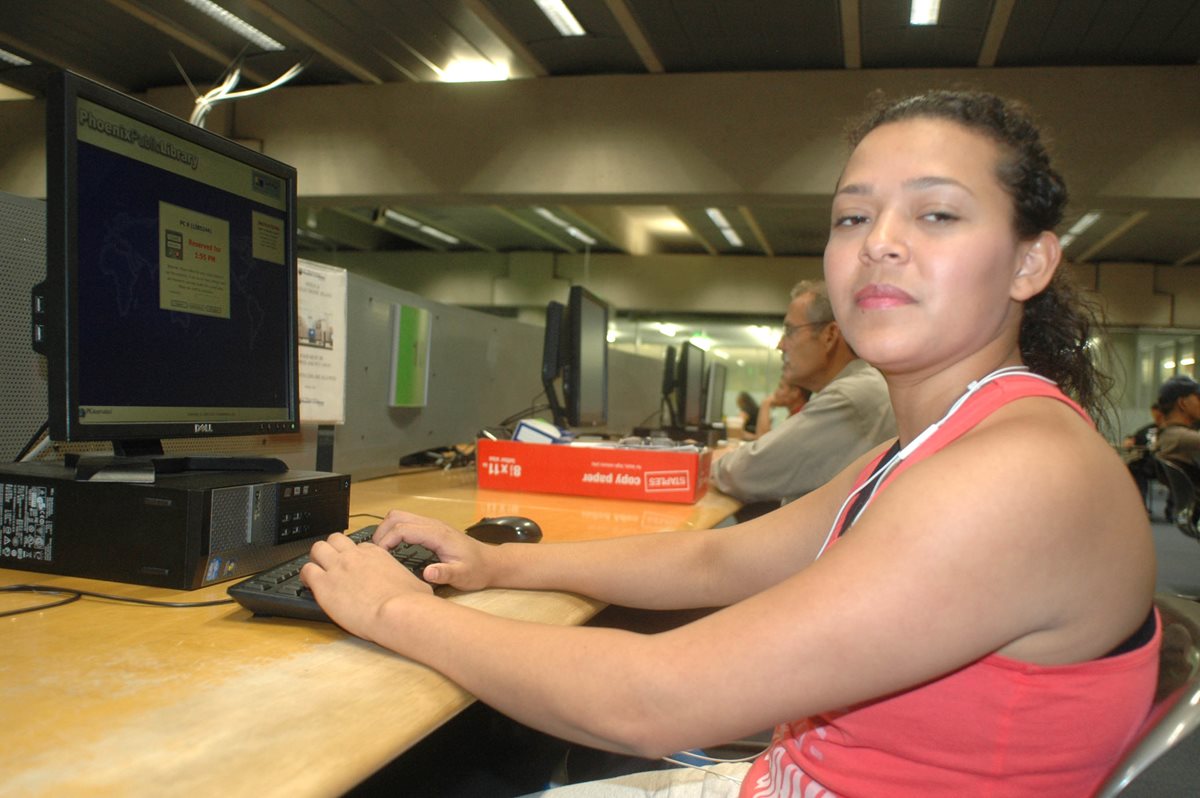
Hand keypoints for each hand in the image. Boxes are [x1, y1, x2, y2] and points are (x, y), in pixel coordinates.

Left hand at [301, 532, 431, 640]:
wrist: (397, 612)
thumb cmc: (410, 602)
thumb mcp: (416, 583)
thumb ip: (409, 581)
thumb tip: (417, 587)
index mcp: (376, 554)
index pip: (359, 546)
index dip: (354, 556)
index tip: (354, 566)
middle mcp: (355, 556)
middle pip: (335, 540)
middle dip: (331, 549)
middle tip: (331, 563)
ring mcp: (338, 568)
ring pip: (317, 549)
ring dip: (316, 558)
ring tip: (317, 572)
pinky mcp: (324, 584)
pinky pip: (306, 571)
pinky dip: (305, 577)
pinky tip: (309, 585)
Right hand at [372, 509, 495, 590]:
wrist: (491, 563)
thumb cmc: (477, 569)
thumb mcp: (463, 576)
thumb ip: (445, 574)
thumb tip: (428, 573)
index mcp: (438, 534)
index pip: (402, 529)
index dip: (385, 541)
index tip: (378, 557)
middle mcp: (433, 525)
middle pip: (396, 516)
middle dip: (381, 532)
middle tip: (375, 553)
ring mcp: (431, 525)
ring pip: (400, 517)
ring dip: (386, 530)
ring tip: (380, 551)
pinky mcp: (431, 530)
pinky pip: (406, 523)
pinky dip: (393, 532)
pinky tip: (392, 548)